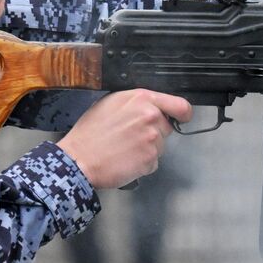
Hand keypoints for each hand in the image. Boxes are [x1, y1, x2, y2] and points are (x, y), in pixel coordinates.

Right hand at [57, 89, 192, 188]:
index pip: (179, 105)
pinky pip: (153, 162)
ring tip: (124, 149)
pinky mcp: (151, 159)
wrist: (79, 159)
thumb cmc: (90, 133)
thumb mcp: (110, 103)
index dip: (183, 114)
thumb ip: (135, 103)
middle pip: (167, 127)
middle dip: (154, 133)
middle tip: (130, 138)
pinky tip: (125, 160)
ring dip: (147, 150)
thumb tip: (150, 106)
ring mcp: (152, 139)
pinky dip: (142, 164)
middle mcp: (151, 117)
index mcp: (142, 99)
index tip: (182, 118)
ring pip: (160, 146)